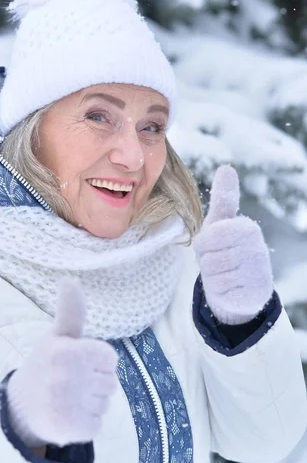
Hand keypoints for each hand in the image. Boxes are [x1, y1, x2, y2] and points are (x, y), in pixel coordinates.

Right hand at [7, 278, 117, 446]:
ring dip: (92, 405)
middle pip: (110, 383)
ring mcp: (65, 405)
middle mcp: (64, 377)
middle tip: (70, 383)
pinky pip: (96, 425)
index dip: (98, 362)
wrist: (19, 406)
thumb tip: (70, 279)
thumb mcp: (58, 336)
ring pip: (105, 405)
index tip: (79, 363)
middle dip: (96, 384)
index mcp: (66, 351)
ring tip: (68, 399)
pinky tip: (68, 416)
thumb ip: (71, 311)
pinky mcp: (67, 430)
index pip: (110, 359)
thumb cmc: (46, 365)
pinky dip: (86, 424)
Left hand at [193, 165, 273, 324]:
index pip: (209, 236)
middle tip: (219, 261)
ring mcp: (257, 274)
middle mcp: (257, 250)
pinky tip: (231, 288)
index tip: (215, 245)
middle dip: (207, 261)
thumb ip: (224, 198)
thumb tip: (227, 167)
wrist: (241, 286)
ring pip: (214, 276)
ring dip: (213, 277)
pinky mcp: (254, 295)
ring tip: (225, 273)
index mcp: (247, 229)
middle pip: (209, 257)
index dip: (205, 244)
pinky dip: (220, 292)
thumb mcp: (221, 223)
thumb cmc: (226, 249)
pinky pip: (222, 292)